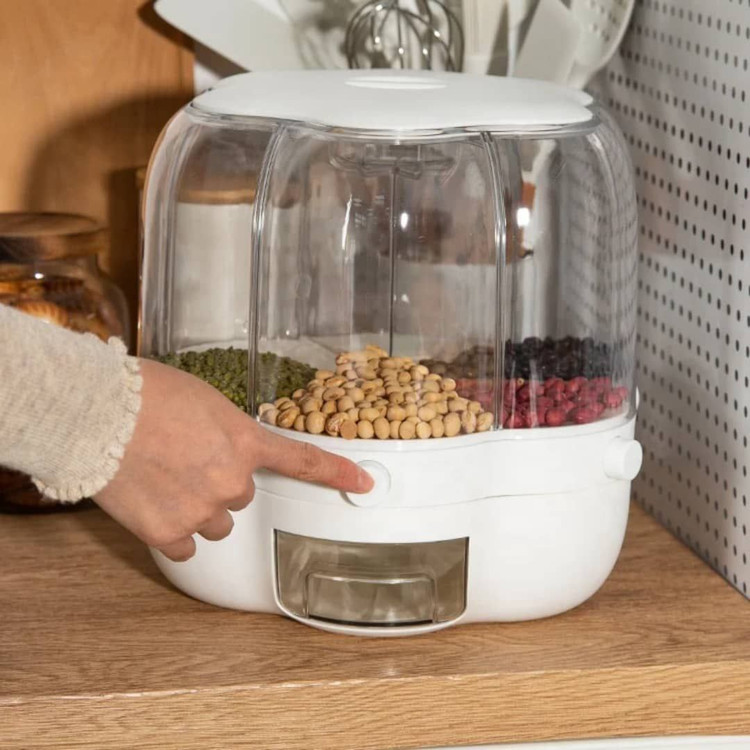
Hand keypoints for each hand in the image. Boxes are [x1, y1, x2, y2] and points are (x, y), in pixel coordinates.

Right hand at [95, 359, 372, 561]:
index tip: (364, 484)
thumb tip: (222, 449)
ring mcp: (202, 509)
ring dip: (198, 508)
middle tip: (184, 461)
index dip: (338, 474)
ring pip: (215, 522)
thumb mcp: (204, 401)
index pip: (303, 460)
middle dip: (220, 484)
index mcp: (245, 441)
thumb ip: (226, 432)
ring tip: (163, 479)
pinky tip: (153, 505)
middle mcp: (232, 480)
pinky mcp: (169, 532)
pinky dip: (173, 531)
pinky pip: (186, 545)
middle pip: (242, 496)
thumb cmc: (146, 394)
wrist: (98, 412)